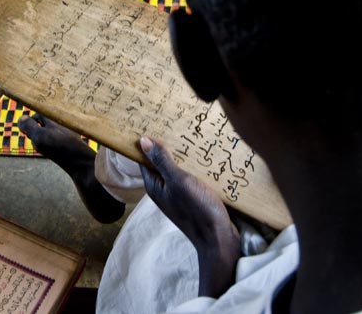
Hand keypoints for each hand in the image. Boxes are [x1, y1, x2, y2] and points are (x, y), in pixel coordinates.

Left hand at [139, 137, 240, 297]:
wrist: (219, 239)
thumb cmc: (197, 209)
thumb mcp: (179, 181)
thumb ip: (162, 161)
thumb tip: (142, 140)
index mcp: (155, 186)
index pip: (144, 159)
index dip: (147, 142)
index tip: (152, 122)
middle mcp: (165, 190)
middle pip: (163, 162)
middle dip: (169, 146)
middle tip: (176, 122)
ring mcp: (180, 195)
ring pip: (179, 169)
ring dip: (186, 156)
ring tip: (193, 134)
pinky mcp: (195, 198)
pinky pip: (193, 177)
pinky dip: (197, 167)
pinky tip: (206, 155)